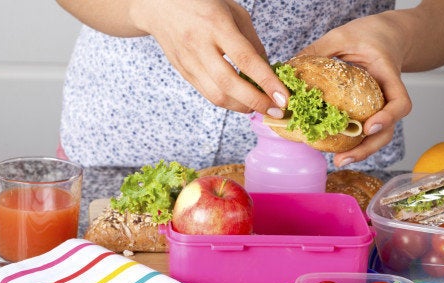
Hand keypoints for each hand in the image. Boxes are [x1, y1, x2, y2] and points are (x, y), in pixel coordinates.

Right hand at [131, 0, 287, 116]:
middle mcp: (200, 46)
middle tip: (276, 110)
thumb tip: (267, 69)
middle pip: (230, 84)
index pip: (246, 60)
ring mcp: (189, 62)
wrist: (159, 6)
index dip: (267, 82)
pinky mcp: (183, 73)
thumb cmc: (202, 4)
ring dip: (242, 107)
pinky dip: (228, 102)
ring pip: (217, 95)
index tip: (284, 98)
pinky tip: (241, 102)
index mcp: (217, 26)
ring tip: (260, 108)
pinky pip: (207, 94)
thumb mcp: (234, 11)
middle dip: (256, 102)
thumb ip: (251, 40)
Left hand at [298, 14, 411, 166]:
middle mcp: (388, 96)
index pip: (400, 103)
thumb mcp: (342, 36)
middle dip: (368, 148)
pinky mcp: (370, 112)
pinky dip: (352, 141)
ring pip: (378, 136)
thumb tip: (289, 68)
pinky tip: (333, 146)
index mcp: (388, 76)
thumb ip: (320, 50)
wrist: (385, 36)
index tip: (369, 126)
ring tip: (338, 160)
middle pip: (388, 130)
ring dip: (360, 151)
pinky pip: (364, 130)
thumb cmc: (368, 35)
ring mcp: (380, 107)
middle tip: (343, 158)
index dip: (388, 118)